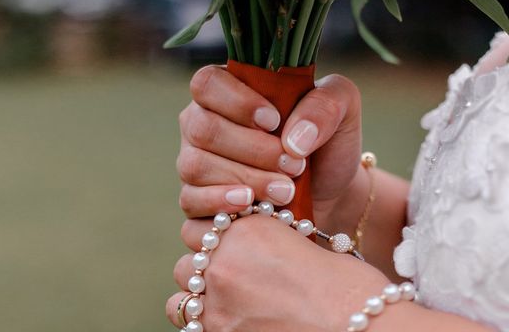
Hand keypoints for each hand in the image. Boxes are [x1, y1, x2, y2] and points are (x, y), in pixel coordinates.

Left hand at [166, 215, 387, 331]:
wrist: (357, 326)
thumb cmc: (345, 288)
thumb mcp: (303, 243)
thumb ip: (267, 238)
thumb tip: (251, 245)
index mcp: (248, 227)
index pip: (209, 219)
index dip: (219, 232)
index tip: (231, 243)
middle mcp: (224, 258)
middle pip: (192, 249)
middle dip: (206, 259)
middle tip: (231, 271)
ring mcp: (217, 298)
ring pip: (183, 285)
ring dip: (198, 289)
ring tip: (227, 298)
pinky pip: (186, 319)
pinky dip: (200, 318)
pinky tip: (226, 318)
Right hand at [177, 65, 362, 228]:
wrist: (332, 194)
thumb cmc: (327, 143)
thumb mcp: (342, 109)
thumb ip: (324, 104)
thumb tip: (292, 138)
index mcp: (227, 92)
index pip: (207, 83)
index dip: (237, 102)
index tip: (274, 121)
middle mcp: (201, 125)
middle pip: (202, 129)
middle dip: (251, 149)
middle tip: (293, 164)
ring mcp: (193, 165)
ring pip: (195, 167)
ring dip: (244, 179)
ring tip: (285, 191)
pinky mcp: (195, 204)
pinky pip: (189, 206)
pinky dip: (221, 208)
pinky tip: (252, 209)